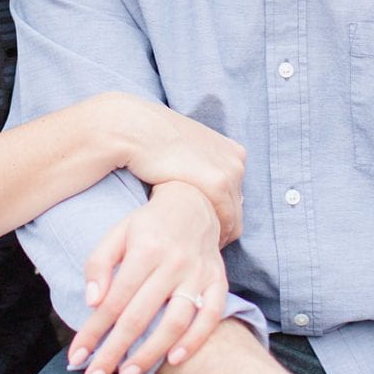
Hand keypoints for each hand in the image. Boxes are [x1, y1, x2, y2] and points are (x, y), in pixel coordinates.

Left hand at [68, 182, 228, 373]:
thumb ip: (100, 264)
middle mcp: (174, 262)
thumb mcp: (117, 233)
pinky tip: (175, 359)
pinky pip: (212, 315)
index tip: (76, 357)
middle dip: (114, 351)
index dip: (93, 331)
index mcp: (145, 249)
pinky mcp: (219, 281)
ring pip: (176, 320)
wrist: (195, 202)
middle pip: (140, 315)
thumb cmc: (149, 224)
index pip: (113, 300)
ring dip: (151, 352)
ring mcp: (199, 273)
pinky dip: (196, 339)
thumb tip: (93, 301)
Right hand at [103, 94, 244, 244]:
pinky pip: (225, 222)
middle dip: (219, 228)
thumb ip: (199, 167)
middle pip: (236, 209)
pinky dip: (212, 235)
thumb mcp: (185, 150)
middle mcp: (236, 160)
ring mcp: (231, 171)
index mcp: (231, 151)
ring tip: (192, 244)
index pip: (235, 196)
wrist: (136, 129)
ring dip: (214, 233)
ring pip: (233, 219)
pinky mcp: (218, 183)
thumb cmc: (153, 142)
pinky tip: (192, 240)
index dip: (220, 217)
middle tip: (197, 243)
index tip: (201, 230)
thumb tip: (200, 189)